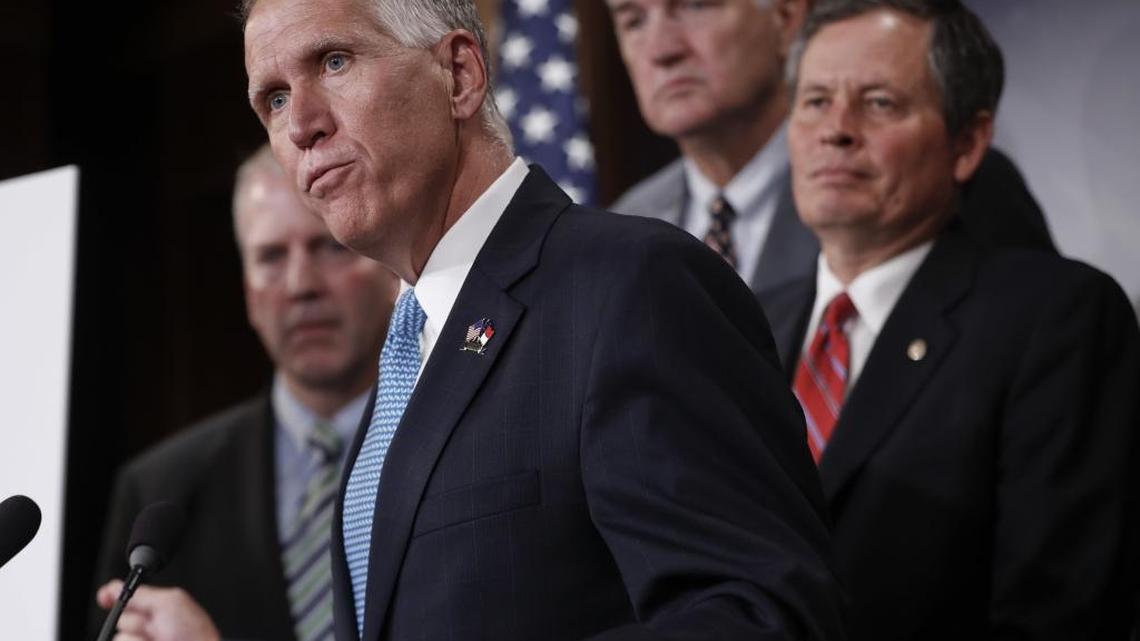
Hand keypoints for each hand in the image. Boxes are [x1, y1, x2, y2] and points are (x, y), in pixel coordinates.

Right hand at [95, 580, 221, 640]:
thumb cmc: (193, 633)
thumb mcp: (169, 602)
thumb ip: (142, 594)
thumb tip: (114, 586)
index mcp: (158, 610)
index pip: (128, 599)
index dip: (113, 595)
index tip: (106, 597)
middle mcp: (148, 627)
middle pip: (120, 618)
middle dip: (135, 621)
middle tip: (156, 627)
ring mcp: (142, 640)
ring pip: (120, 637)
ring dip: (137, 637)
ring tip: (159, 639)